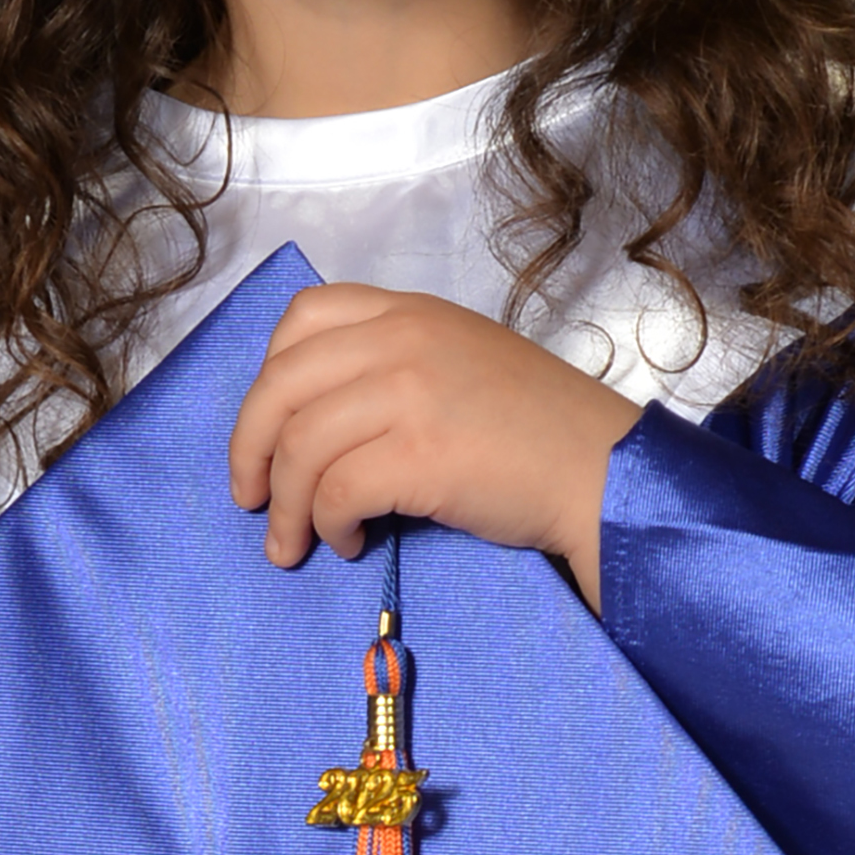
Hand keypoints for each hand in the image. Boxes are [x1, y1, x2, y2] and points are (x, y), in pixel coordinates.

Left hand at [227, 285, 639, 610]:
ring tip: (294, 543)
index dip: (268, 379)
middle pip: (281, 385)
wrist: (604, 470)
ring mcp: (410, 392)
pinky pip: (336, 491)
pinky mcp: (421, 453)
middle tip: (251, 498)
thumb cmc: (540, 429)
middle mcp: (403, 339)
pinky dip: (327, 525)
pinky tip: (348, 543)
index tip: (268, 430)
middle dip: (250, 449)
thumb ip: (395, 364)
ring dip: (286, 506)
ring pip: (301, 446)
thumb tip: (317, 420)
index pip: (302, 319)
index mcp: (410, 312)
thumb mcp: (462, 360)